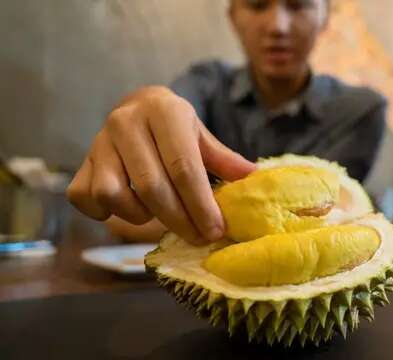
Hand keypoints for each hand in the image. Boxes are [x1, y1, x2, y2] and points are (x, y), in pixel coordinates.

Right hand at [66, 86, 255, 244]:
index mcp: (163, 111)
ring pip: (114, 195)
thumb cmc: (174, 128)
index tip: (215, 230)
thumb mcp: (201, 136)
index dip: (200, 204)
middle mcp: (126, 123)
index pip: (183, 167)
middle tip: (199, 237)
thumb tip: (253, 179)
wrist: (137, 107)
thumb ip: (224, 159)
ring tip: (161, 215)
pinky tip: (129, 211)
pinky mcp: (81, 163)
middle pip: (152, 187)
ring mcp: (98, 143)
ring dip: (141, 217)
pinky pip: (85, 198)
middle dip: (180, 220)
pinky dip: (105, 214)